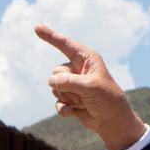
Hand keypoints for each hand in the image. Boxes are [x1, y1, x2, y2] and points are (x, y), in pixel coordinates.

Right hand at [34, 24, 145, 149]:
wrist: (113, 122)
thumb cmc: (108, 100)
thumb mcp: (90, 87)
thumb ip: (69, 82)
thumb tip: (52, 82)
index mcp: (87, 59)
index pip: (65, 44)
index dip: (50, 36)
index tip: (36, 27)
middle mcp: (78, 69)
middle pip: (56, 72)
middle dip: (66, 85)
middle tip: (83, 94)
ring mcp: (73, 85)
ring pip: (54, 87)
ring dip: (68, 98)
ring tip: (84, 102)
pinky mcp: (70, 100)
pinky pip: (57, 101)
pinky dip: (63, 108)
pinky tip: (72, 112)